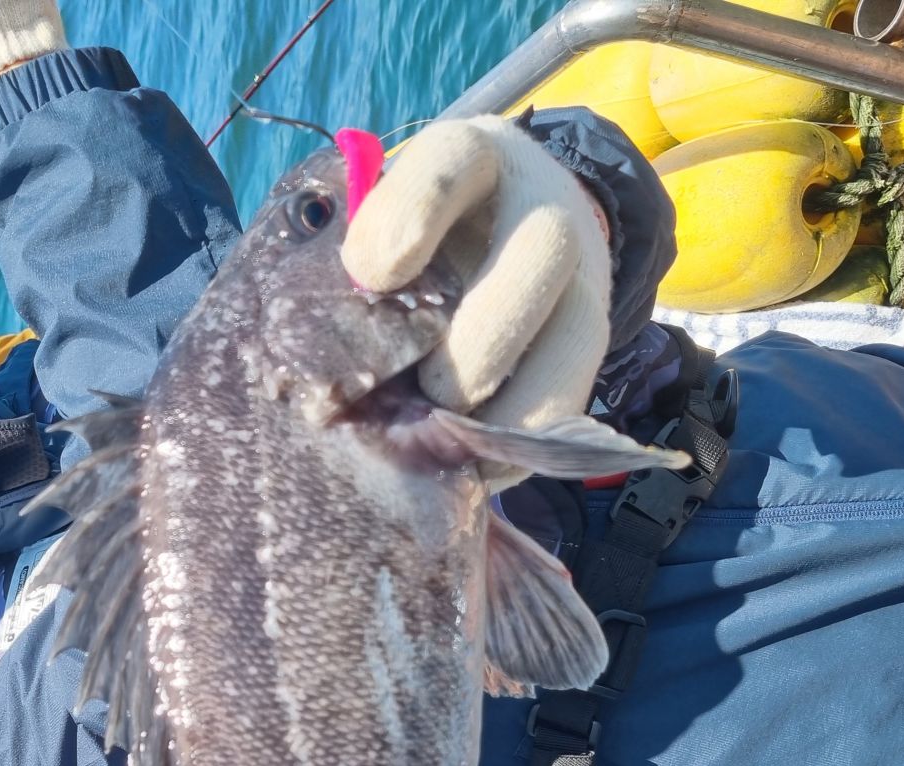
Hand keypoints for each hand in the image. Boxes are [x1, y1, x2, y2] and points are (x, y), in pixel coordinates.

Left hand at [342, 116, 613, 486]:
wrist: (498, 229)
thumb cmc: (407, 234)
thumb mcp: (374, 218)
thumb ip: (345, 253)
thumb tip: (312, 332)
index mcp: (471, 157)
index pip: (452, 160)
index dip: (414, 214)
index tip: (370, 274)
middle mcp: (541, 205)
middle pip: (543, 249)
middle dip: (487, 333)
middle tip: (432, 392)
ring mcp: (581, 271)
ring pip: (578, 332)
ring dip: (518, 404)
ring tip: (456, 445)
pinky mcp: (591, 336)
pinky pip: (577, 396)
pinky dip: (525, 443)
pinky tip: (476, 469)